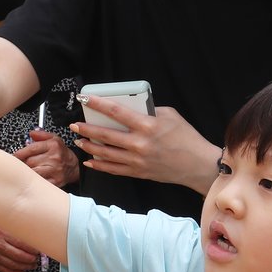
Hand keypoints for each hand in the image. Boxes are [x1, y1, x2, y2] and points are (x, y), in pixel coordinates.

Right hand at [0, 220, 39, 271]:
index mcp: (2, 233)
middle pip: (18, 256)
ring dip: (25, 267)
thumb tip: (32, 235)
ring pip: (13, 265)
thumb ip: (16, 228)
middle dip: (30, 259)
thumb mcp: (3, 223)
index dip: (32, 249)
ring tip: (32, 265)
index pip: (21, 243)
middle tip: (36, 259)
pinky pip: (5, 271)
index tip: (39, 250)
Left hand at [14, 130, 79, 186]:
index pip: (32, 149)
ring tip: (29, 169)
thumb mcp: (54, 139)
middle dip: (23, 163)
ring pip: (33, 172)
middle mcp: (54, 158)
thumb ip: (41, 135)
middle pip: (30, 162)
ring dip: (28, 171)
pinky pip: (39, 182)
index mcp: (53, 146)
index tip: (15, 156)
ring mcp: (55, 171)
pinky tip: (35, 177)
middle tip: (22, 163)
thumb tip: (31, 133)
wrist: (74, 167)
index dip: (20, 153)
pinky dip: (35, 180)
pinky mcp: (55, 182)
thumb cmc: (61, 153)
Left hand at [71, 98, 221, 193]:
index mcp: (147, 125)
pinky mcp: (137, 172)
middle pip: (105, 135)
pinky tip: (90, 160)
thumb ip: (149, 111)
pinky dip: (99, 165)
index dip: (97, 103)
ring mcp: (137, 160)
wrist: (197, 165)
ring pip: (105, 153)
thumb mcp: (170, 116)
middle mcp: (139, 144)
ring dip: (89, 146)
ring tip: (78, 140)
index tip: (85, 98)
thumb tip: (131, 108)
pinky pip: (113, 169)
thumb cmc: (186, 137)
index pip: (116, 111)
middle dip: (86, 129)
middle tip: (74, 124)